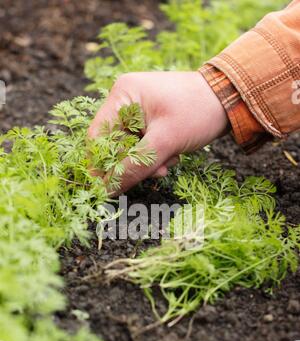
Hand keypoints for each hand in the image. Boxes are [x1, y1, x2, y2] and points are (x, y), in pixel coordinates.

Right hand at [88, 71, 228, 193]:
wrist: (230, 100)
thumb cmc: (198, 113)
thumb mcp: (165, 142)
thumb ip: (134, 167)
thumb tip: (107, 191)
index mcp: (123, 95)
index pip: (98, 137)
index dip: (101, 164)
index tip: (108, 188)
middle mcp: (125, 100)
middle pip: (113, 145)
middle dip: (133, 163)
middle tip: (156, 171)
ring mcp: (137, 110)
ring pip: (129, 149)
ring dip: (147, 162)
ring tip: (169, 162)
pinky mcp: (149, 120)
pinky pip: (141, 146)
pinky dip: (155, 156)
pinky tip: (171, 156)